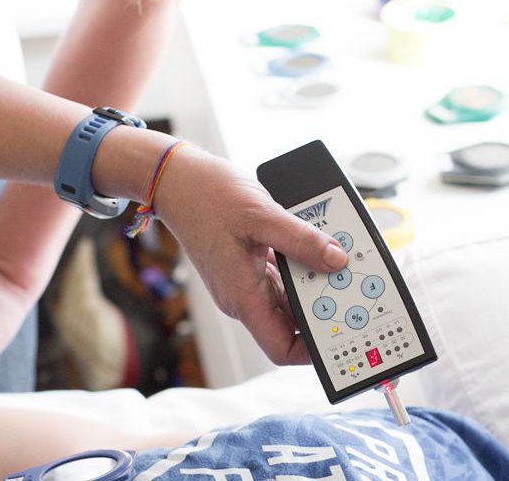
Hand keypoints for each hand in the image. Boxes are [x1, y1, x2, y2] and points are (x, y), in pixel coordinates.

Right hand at [155, 147, 347, 363]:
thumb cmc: (206, 197)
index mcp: (242, 296)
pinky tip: (316, 246)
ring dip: (314, 282)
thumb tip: (336, 260)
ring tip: (339, 261)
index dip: (313, 350)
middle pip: (290, 322)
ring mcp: (243, 280)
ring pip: (288, 296)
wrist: (177, 180)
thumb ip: (301, 240)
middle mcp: (242, 296)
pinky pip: (280, 275)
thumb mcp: (260, 214)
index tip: (342, 335)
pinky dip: (300, 264)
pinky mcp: (244, 264)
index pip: (280, 348)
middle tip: (353, 287)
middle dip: (324, 307)